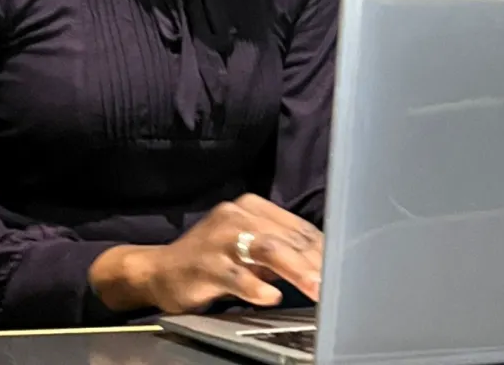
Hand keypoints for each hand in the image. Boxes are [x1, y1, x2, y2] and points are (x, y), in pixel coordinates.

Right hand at [143, 193, 322, 313]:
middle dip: (314, 262)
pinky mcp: (206, 264)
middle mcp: (236, 215)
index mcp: (251, 206)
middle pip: (286, 238)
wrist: (160, 270)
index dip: (322, 248)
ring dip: (296, 271)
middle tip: (335, 283)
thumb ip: (281, 251)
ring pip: (267, 250)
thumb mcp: (248, 249)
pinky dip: (256, 287)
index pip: (296, 227)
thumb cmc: (213, 260)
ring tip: (316, 288)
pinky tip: (270, 297)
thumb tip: (322, 263)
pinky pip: (237, 276)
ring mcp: (219, 238)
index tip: (343, 267)